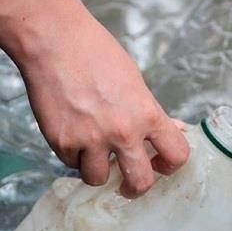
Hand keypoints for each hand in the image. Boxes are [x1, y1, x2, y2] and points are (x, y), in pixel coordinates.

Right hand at [18, 17, 189, 197]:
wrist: (55, 42)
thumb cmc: (97, 54)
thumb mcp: (135, 81)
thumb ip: (151, 112)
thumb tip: (173, 130)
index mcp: (147, 114)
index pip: (176, 155)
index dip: (170, 165)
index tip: (160, 164)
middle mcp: (122, 132)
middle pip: (140, 183)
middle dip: (136, 188)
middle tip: (129, 184)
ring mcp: (90, 140)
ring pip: (98, 179)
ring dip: (97, 169)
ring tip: (93, 150)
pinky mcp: (61, 142)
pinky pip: (71, 163)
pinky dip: (73, 153)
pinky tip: (72, 130)